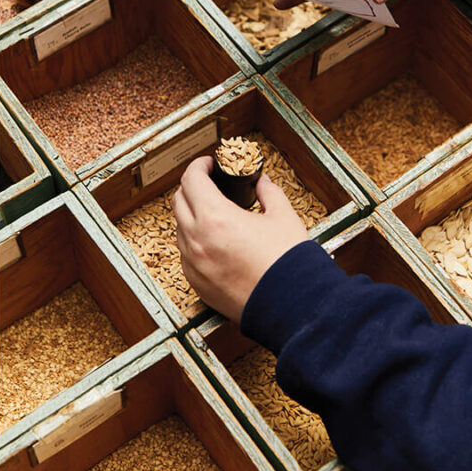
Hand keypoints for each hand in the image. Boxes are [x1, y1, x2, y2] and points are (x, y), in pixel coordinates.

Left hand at [173, 156, 308, 324]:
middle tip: (210, 183)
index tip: (209, 164)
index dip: (199, 165)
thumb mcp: (283, 216)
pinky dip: (196, 242)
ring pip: (180, 229)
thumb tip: (261, 182)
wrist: (292, 307)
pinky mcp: (197, 285)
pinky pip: (187, 255)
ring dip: (192, 215)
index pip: (191, 179)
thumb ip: (268, 192)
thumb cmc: (288, 263)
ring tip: (215, 214)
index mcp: (216, 218)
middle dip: (192, 187)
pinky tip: (216, 242)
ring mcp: (194, 265)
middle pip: (179, 201)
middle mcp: (197, 241)